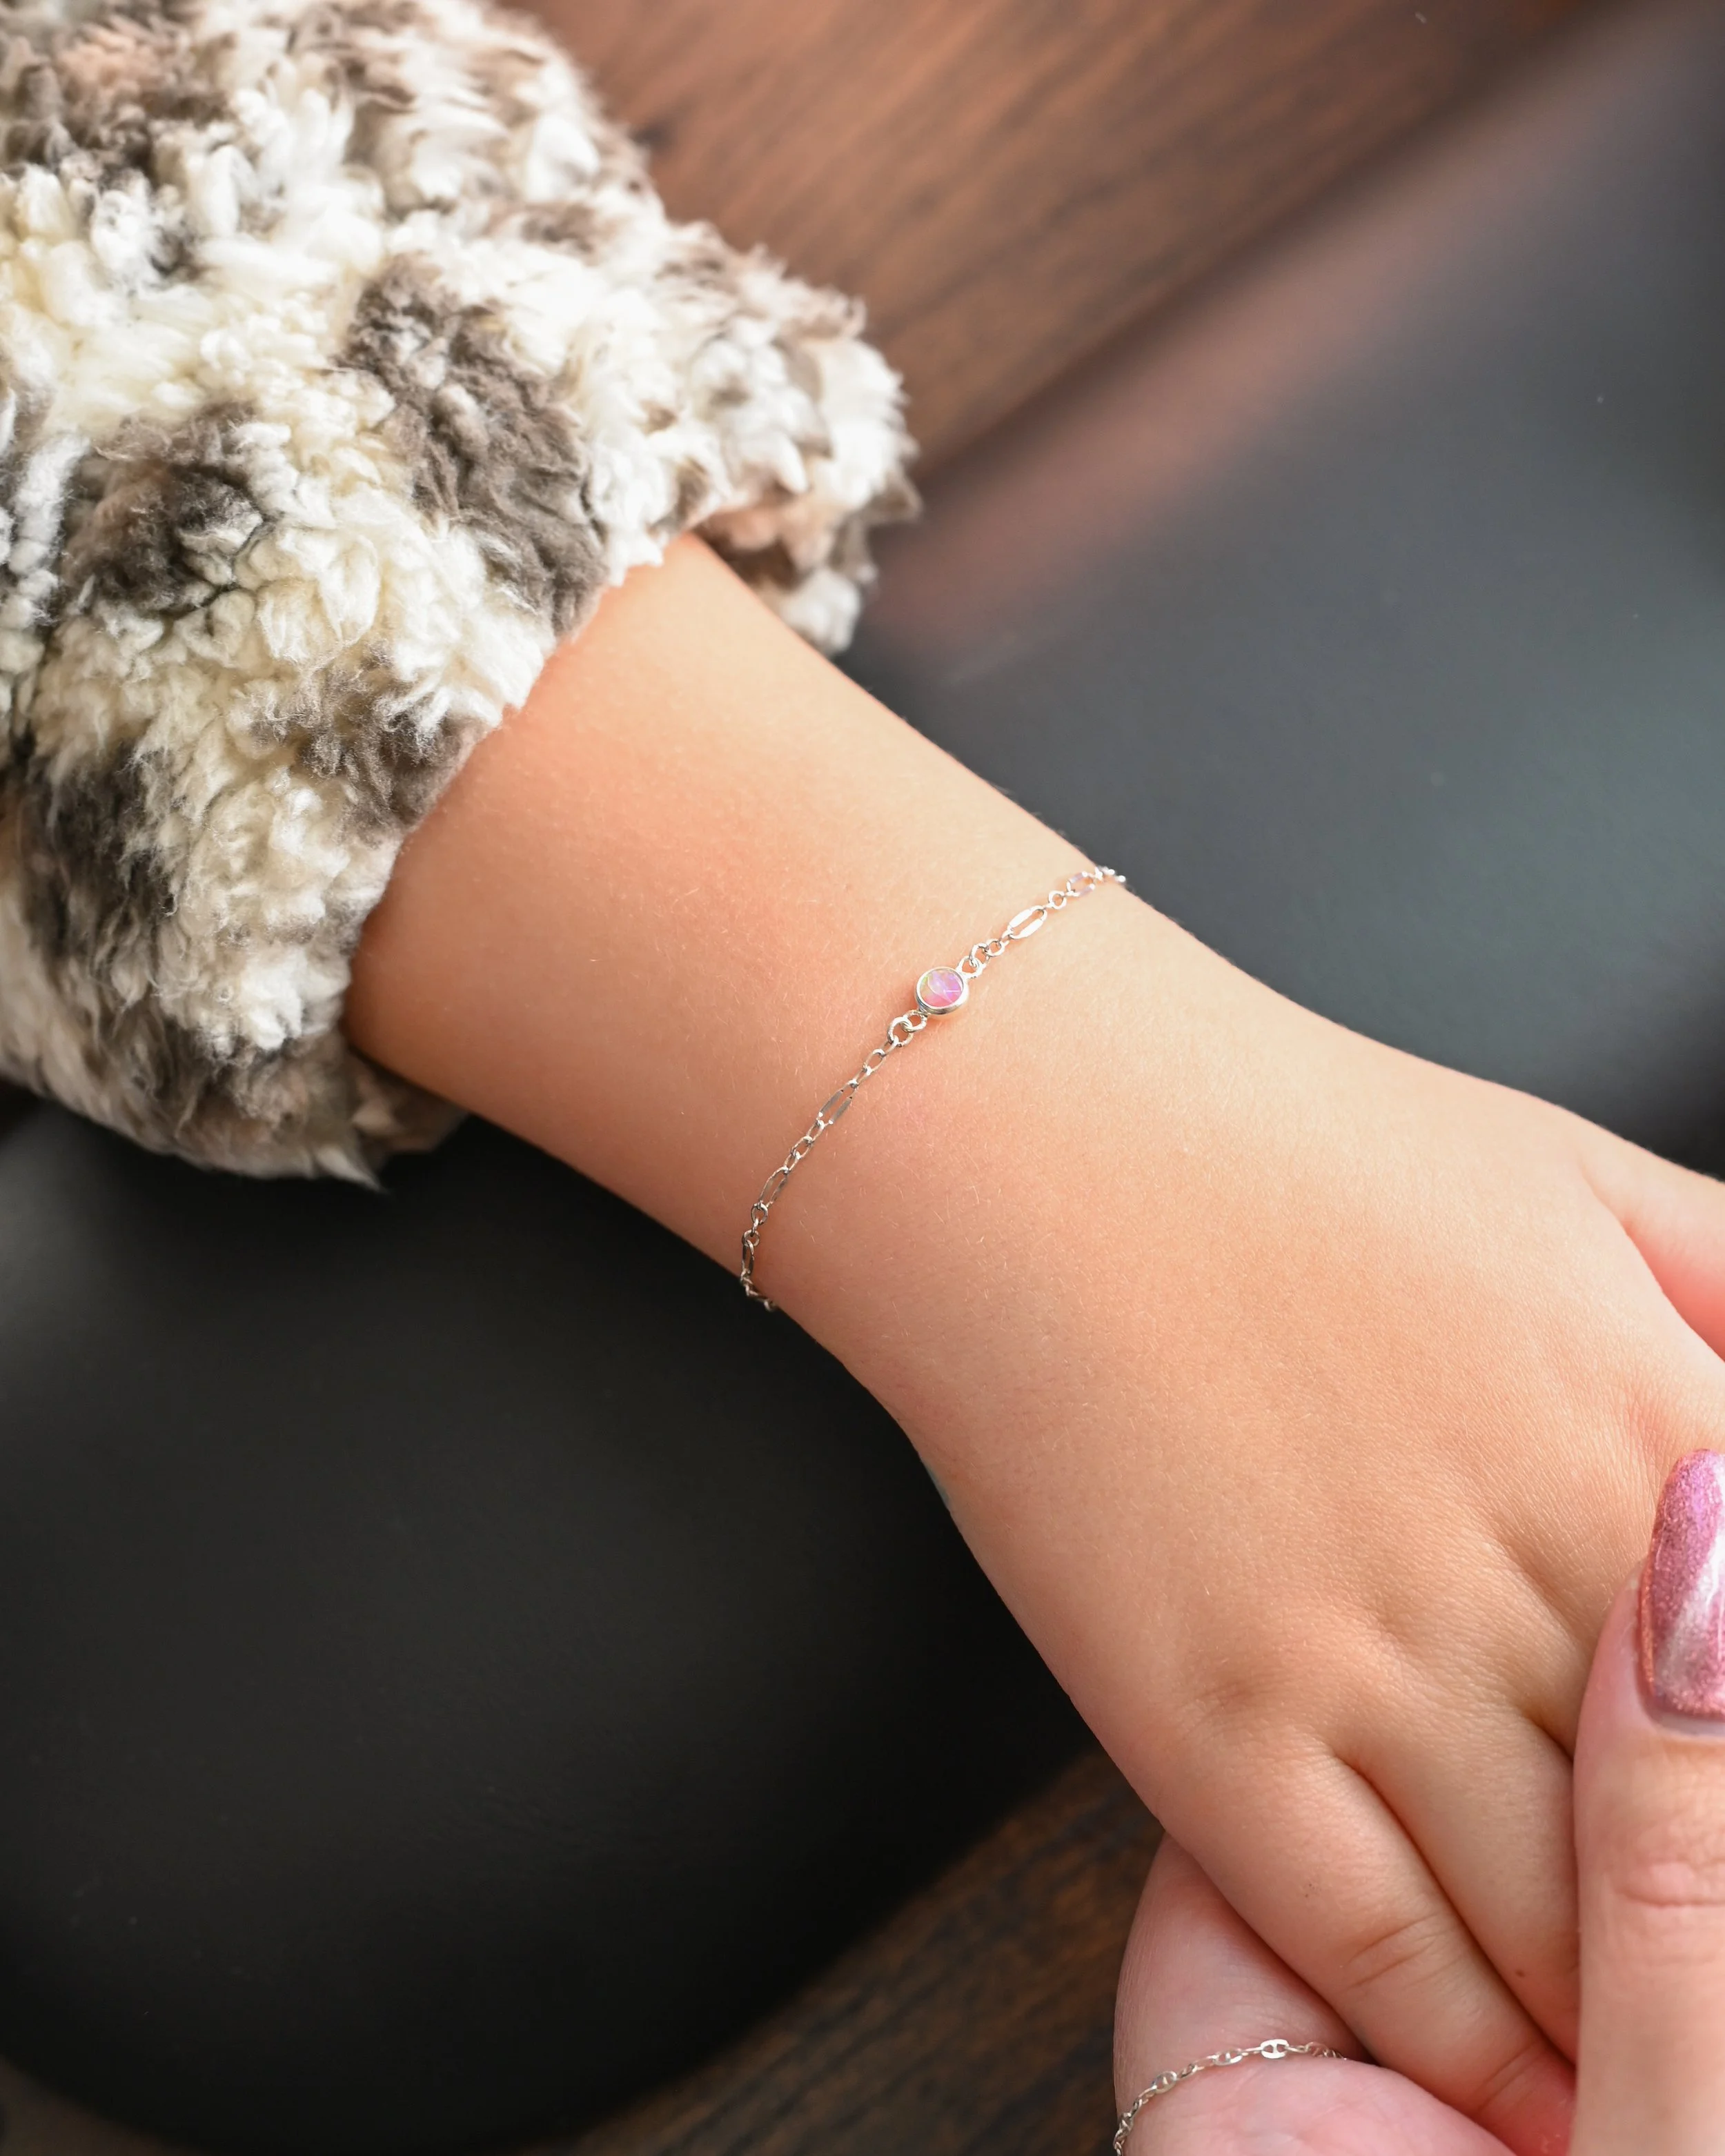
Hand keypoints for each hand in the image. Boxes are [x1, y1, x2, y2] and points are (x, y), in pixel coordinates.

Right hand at [353, 541, 1724, 2153]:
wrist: (1049, 1148)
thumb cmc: (1312, 1151)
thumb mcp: (1609, 1183)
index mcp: (1653, 1434)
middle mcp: (1535, 1570)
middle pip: (1686, 1839)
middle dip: (1707, 1929)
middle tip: (1700, 1996)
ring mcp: (1369, 1660)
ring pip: (1558, 1928)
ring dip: (1610, 2012)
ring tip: (1630, 2063)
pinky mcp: (1216, 1725)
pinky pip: (1376, 1941)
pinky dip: (1460, 2038)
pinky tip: (1503, 2067)